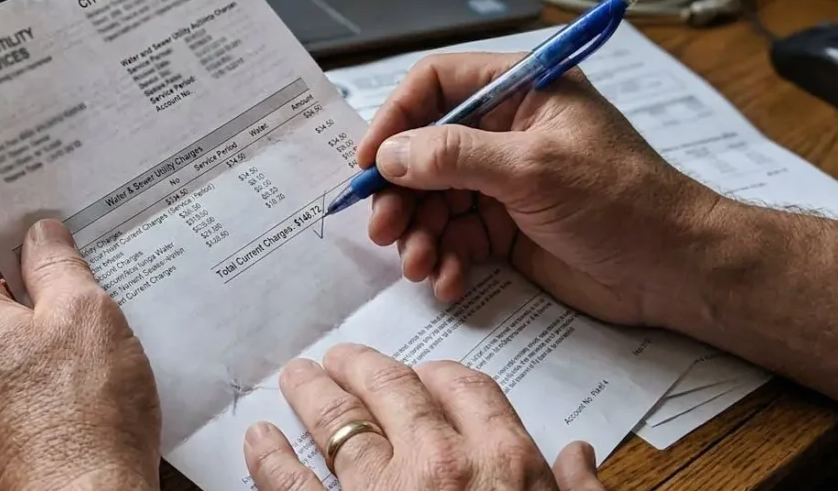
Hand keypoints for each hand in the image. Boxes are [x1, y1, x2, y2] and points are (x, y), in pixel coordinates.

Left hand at [0, 221, 160, 490]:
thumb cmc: (82, 421)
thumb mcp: (85, 314)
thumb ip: (57, 263)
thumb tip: (40, 236)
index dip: (15, 231)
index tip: (52, 230)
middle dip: (27, 287)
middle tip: (82, 285)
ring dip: (29, 337)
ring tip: (84, 341)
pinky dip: (26, 381)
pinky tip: (72, 387)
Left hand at [243, 345, 602, 490]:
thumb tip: (578, 456)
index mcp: (502, 461)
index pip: (464, 388)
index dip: (436, 375)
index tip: (419, 373)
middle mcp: (438, 465)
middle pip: (390, 391)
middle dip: (360, 367)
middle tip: (339, 358)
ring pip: (337, 423)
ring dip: (312, 393)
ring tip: (297, 378)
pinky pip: (292, 484)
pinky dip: (269, 457)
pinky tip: (259, 439)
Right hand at [357, 52, 724, 325]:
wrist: (674, 270)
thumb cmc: (620, 200)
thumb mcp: (532, 169)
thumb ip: (454, 157)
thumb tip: (390, 155)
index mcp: (521, 90)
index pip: (436, 85)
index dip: (396, 119)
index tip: (369, 163)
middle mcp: (506, 130)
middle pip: (424, 149)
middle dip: (401, 192)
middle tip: (383, 228)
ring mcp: (504, 180)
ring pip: (433, 199)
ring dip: (418, 233)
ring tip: (418, 263)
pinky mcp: (506, 228)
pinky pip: (455, 238)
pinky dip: (444, 259)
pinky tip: (447, 280)